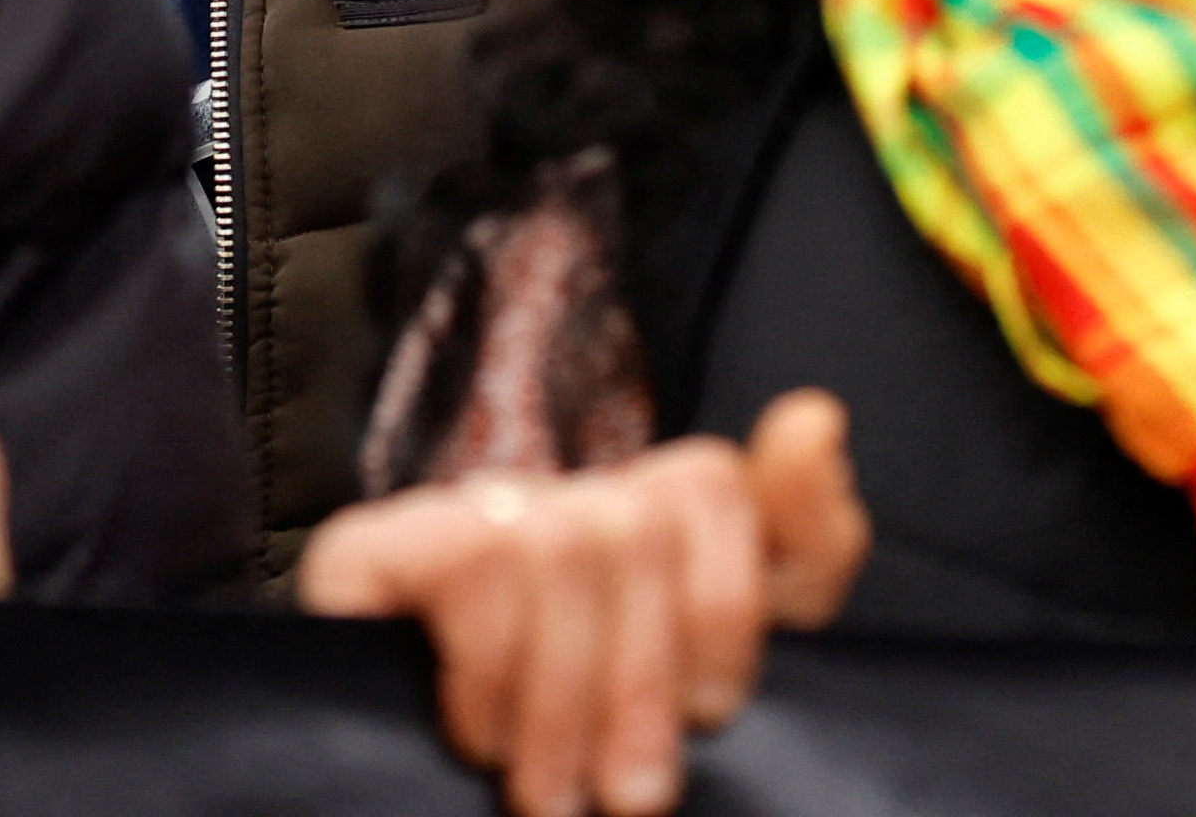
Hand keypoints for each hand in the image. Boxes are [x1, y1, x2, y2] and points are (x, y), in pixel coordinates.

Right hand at [294, 392, 865, 816]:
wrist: (400, 797)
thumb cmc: (575, 759)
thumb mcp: (705, 683)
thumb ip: (795, 553)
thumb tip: (816, 417)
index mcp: (643, 529)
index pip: (713, 485)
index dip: (729, 600)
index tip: (715, 709)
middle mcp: (557, 502)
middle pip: (644, 524)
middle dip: (646, 681)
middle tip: (632, 796)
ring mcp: (466, 515)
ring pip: (566, 544)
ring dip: (565, 698)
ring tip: (554, 796)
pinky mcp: (379, 545)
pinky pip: (475, 564)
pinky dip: (493, 672)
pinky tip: (481, 739)